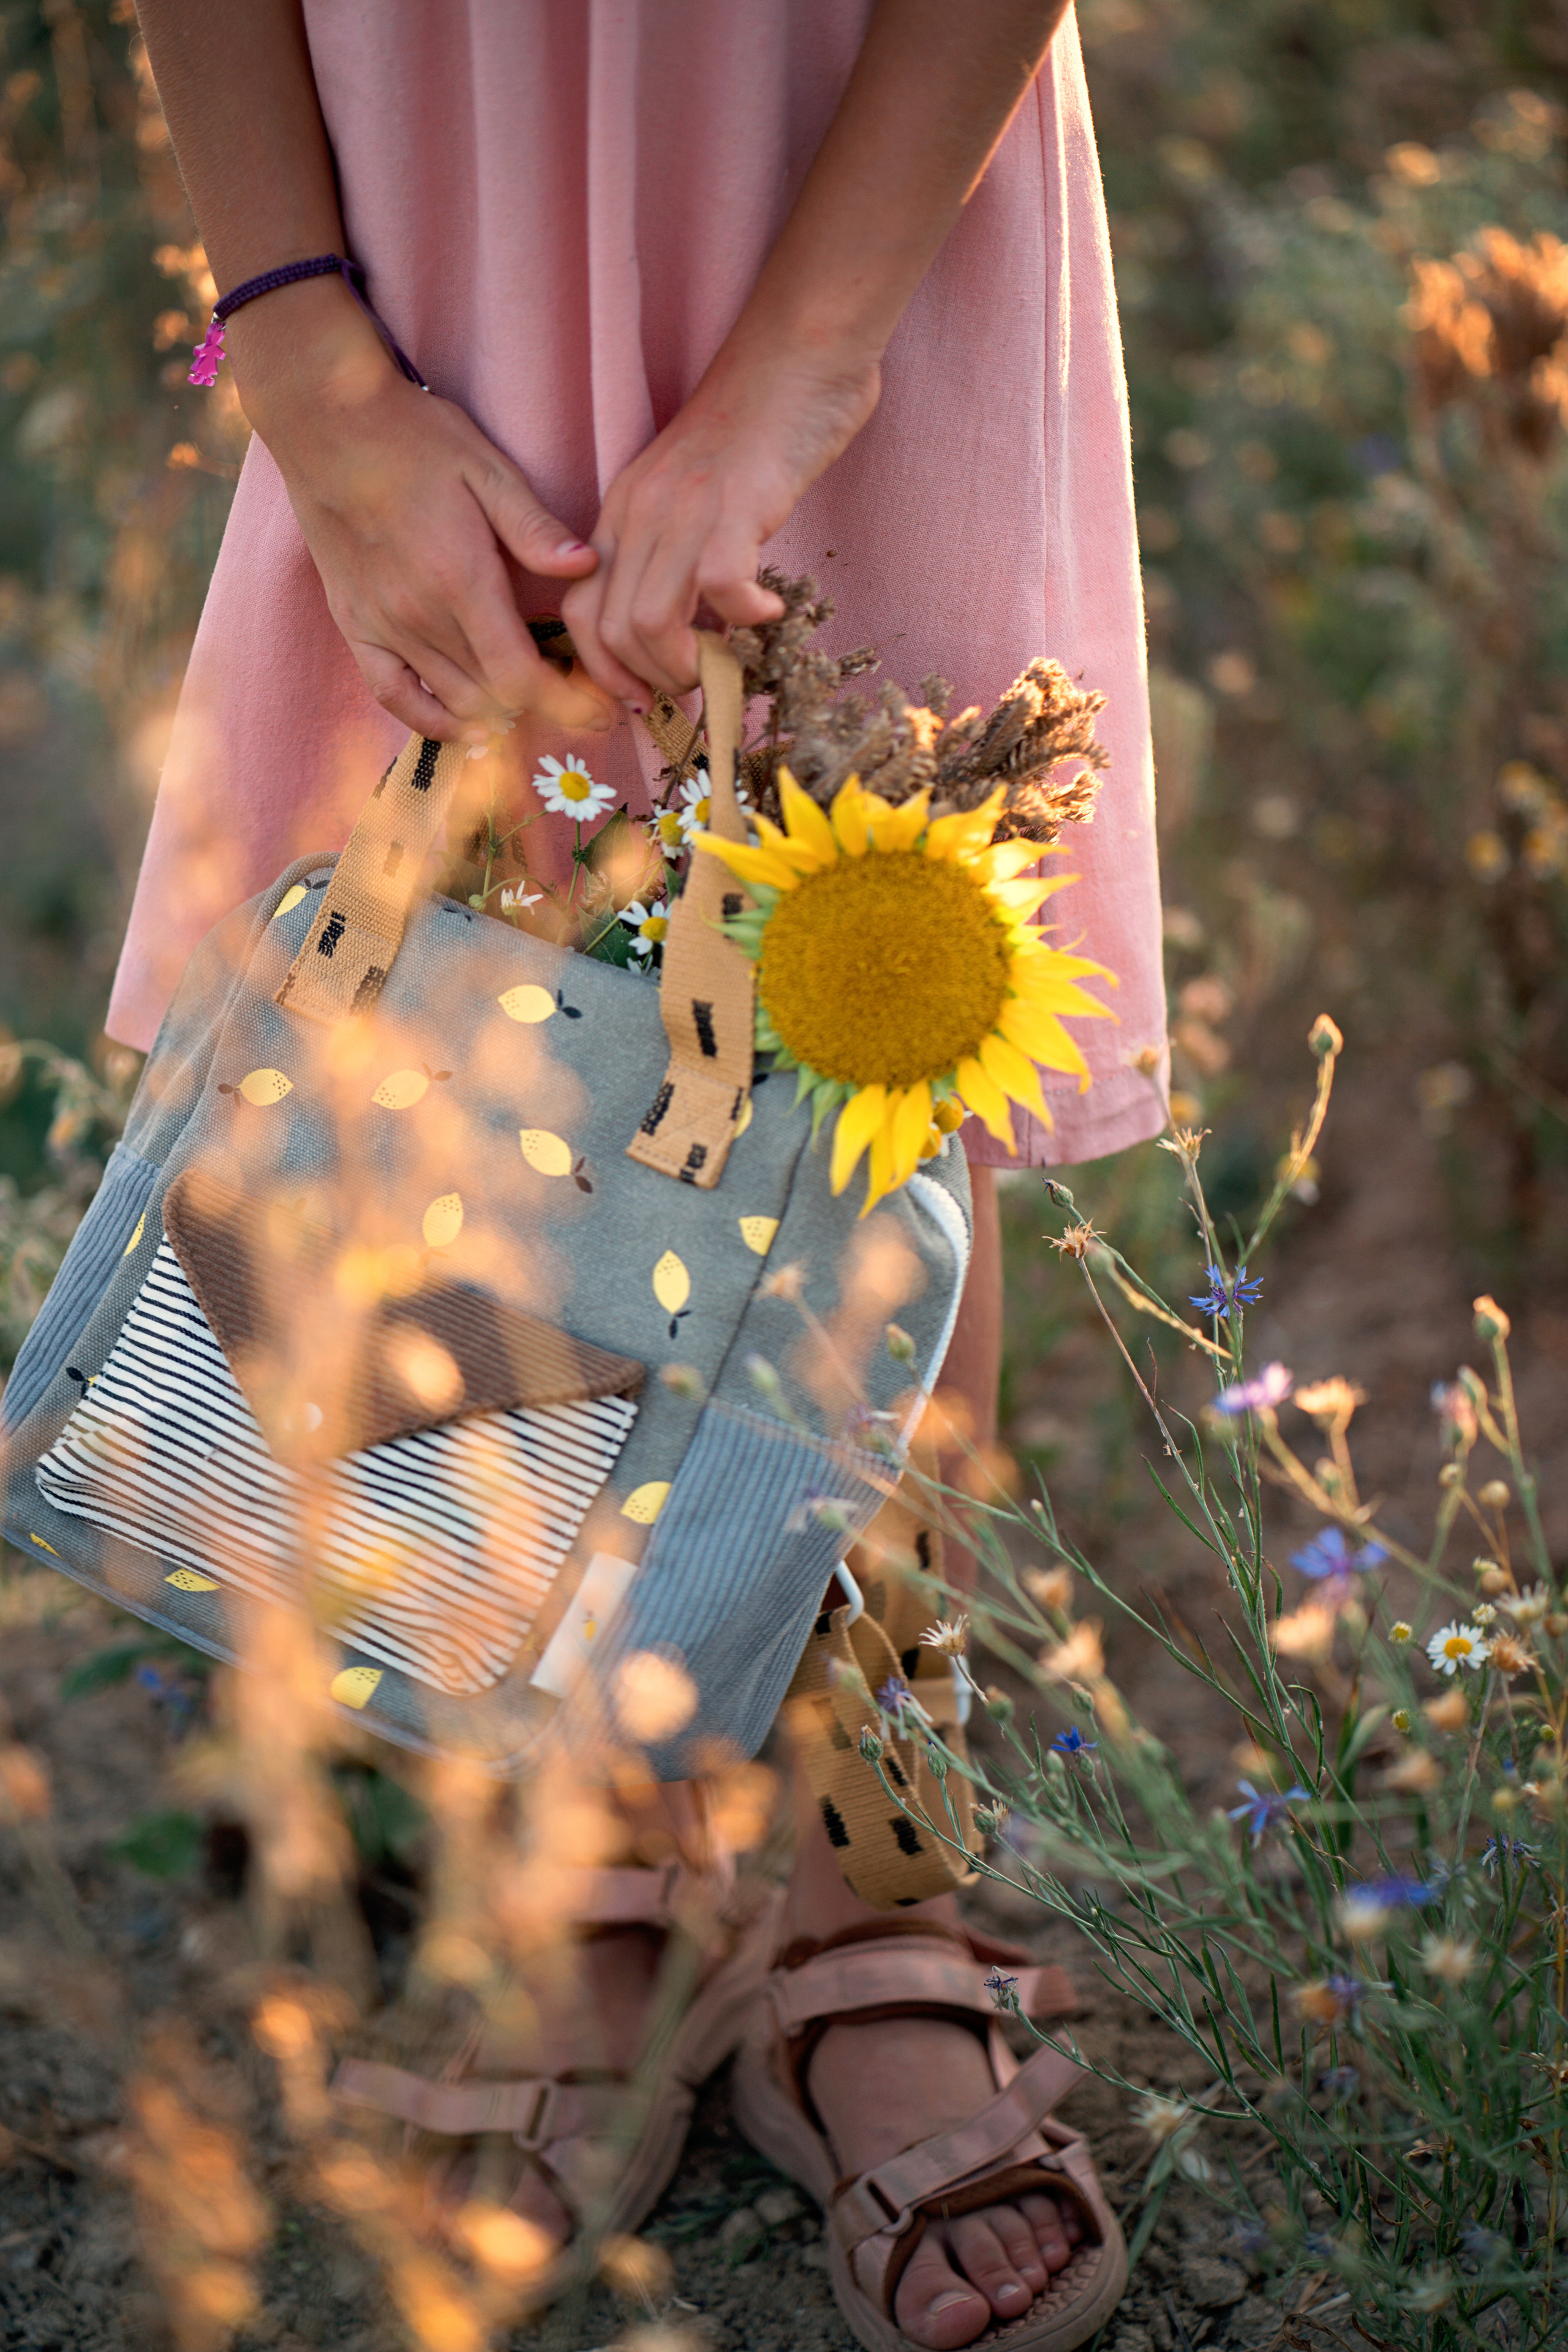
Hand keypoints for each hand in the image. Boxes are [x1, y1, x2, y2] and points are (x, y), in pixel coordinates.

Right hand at [237, 283, 615, 741]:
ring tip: (534, 701)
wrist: (326, 421)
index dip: (566, 705)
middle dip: (546, 708)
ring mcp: (383, 626)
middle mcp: (420, 616)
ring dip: (499, 713)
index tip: (599, 711)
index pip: (520, 678)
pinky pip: (393, 696)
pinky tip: (465, 725)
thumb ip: (535, 528)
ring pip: (453, 703)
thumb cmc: (416, 439)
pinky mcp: (355, 626)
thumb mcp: (487, 469)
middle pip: (494, 698)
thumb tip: (588, 566)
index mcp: (462, 581)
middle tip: (580, 697)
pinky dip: (432, 720)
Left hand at [563, 339, 881, 701]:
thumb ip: (675, 552)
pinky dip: (744, 618)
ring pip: (649, 623)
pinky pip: (720, 590)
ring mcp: (684, 510)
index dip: (605, 671)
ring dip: (689, 664)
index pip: (579, 613)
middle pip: (610, 632)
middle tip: (695, 688)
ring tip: (729, 659)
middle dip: (650, 682)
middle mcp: (640, 515)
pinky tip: (768, 610)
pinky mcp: (734, 506)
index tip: (645, 697)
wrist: (795, 356)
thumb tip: (691, 629)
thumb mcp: (689, 493)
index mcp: (622, 514)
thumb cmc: (755, 430)